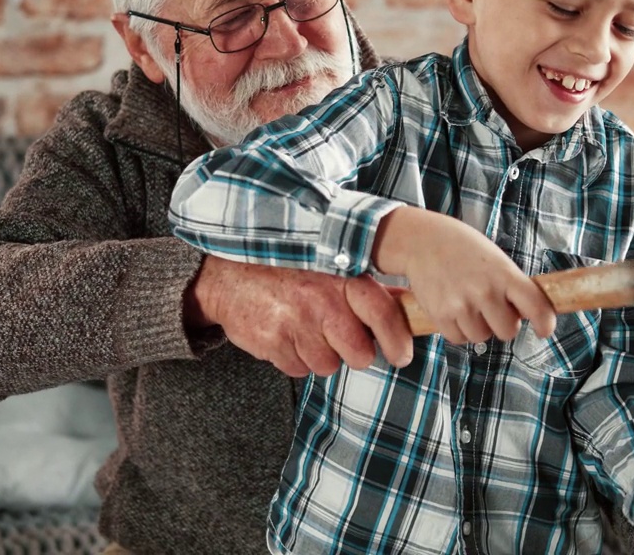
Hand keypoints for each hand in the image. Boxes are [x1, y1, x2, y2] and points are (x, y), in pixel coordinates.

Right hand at [189, 256, 413, 376]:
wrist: (228, 274)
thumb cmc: (283, 268)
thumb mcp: (325, 264)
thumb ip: (362, 286)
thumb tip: (406, 305)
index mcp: (339, 276)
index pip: (383, 313)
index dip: (397, 340)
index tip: (401, 355)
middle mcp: (320, 301)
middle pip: (359, 354)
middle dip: (352, 351)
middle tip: (337, 334)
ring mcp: (294, 324)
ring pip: (327, 366)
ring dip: (319, 354)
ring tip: (303, 328)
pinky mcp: (272, 343)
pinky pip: (298, 369)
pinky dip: (293, 358)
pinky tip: (284, 333)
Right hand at [373, 207, 555, 344]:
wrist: (421, 241)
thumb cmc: (462, 249)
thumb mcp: (494, 259)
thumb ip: (510, 285)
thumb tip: (525, 315)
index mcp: (504, 274)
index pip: (535, 306)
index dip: (544, 322)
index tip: (544, 330)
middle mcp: (485, 292)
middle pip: (507, 331)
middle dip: (502, 324)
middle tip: (491, 308)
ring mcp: (462, 305)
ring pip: (481, 337)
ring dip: (477, 327)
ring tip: (467, 304)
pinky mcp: (441, 315)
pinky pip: (458, 338)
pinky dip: (457, 330)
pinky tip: (452, 309)